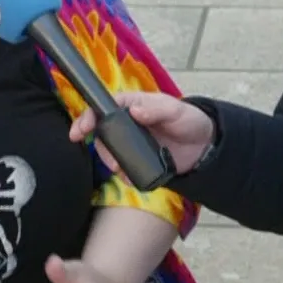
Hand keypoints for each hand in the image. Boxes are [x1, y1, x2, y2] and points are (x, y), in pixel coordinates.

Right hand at [67, 91, 215, 175]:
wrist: (203, 147)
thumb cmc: (189, 120)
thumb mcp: (176, 110)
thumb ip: (156, 109)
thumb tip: (134, 111)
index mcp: (132, 105)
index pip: (103, 107)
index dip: (88, 117)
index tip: (79, 131)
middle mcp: (126, 123)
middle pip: (101, 134)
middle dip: (101, 149)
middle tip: (111, 162)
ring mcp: (130, 143)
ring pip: (109, 153)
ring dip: (111, 162)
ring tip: (121, 170)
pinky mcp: (136, 161)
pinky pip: (123, 169)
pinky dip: (123, 175)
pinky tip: (131, 177)